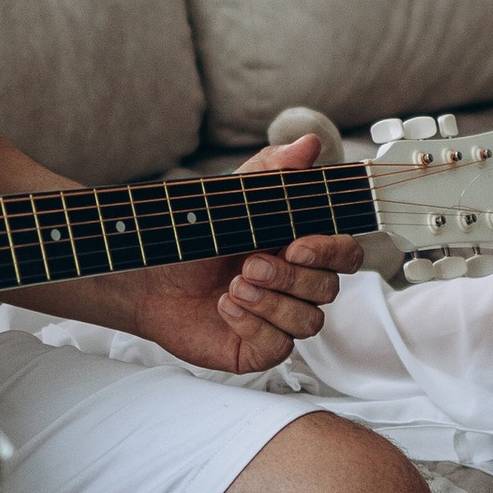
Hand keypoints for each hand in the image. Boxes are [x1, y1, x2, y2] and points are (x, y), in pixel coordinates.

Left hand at [121, 132, 362, 376]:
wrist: (145, 275)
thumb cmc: (190, 237)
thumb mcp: (231, 199)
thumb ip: (271, 172)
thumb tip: (309, 145)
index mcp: (299, 246)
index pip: (346, 254)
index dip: (332, 252)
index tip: (297, 246)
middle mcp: (295, 284)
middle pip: (328, 289)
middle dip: (290, 278)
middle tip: (249, 264)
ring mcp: (279, 318)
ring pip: (310, 322)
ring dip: (272, 303)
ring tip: (234, 286)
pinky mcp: (258, 348)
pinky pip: (280, 347)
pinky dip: (254, 327)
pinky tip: (226, 307)